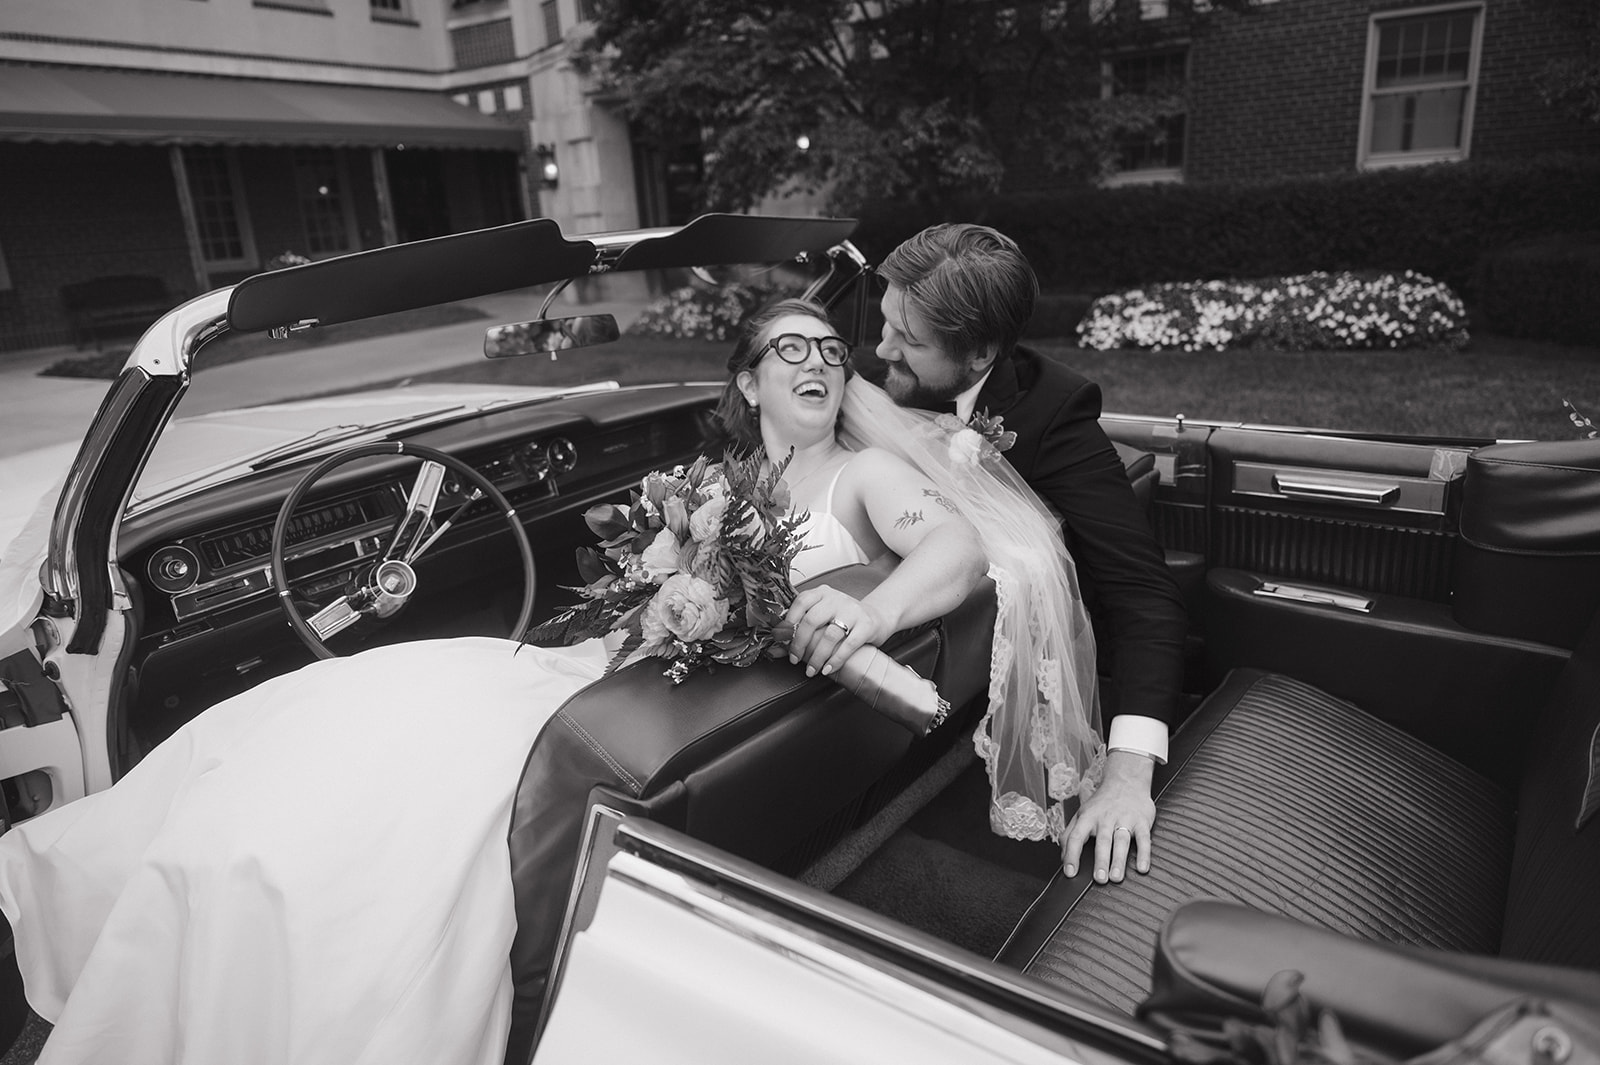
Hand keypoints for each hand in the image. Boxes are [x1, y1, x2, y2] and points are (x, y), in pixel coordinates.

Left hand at [784, 586, 892, 677]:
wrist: (876, 618)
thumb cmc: (844, 620)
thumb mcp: (823, 619)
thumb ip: (800, 631)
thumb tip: (775, 649)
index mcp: (822, 593)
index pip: (801, 602)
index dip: (789, 622)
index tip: (782, 640)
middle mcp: (836, 599)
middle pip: (812, 620)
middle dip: (800, 644)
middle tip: (795, 659)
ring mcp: (853, 611)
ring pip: (829, 635)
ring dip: (817, 656)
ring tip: (812, 669)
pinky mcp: (866, 625)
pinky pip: (849, 645)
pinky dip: (836, 659)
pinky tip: (828, 669)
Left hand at [1063, 749, 1155, 882]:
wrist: (1126, 781)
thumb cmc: (1102, 803)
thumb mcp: (1082, 814)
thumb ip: (1070, 834)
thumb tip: (1063, 857)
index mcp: (1088, 817)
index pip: (1076, 837)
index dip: (1071, 855)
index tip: (1070, 873)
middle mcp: (1105, 818)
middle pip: (1102, 840)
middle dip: (1100, 860)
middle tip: (1099, 879)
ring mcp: (1124, 819)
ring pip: (1121, 840)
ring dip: (1119, 860)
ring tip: (1116, 877)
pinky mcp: (1141, 821)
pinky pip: (1144, 839)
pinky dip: (1143, 854)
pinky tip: (1142, 868)